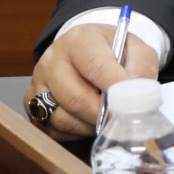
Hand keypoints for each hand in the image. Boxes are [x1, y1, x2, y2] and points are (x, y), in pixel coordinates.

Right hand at [29, 28, 161, 139]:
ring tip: (106, 121)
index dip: (115, 88)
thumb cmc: (113, 51)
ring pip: (61, 118)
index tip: (131, 104)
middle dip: (102, 114)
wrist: (89, 51)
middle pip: (75, 98)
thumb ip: (142, 67)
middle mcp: (51, 60)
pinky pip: (52, 130)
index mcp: (79, 40)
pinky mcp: (31, 105)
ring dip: (89, 126)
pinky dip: (74, 133)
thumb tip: (138, 91)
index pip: (95, 67)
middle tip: (121, 120)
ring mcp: (37, 84)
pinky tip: (88, 123)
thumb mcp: (135, 49)